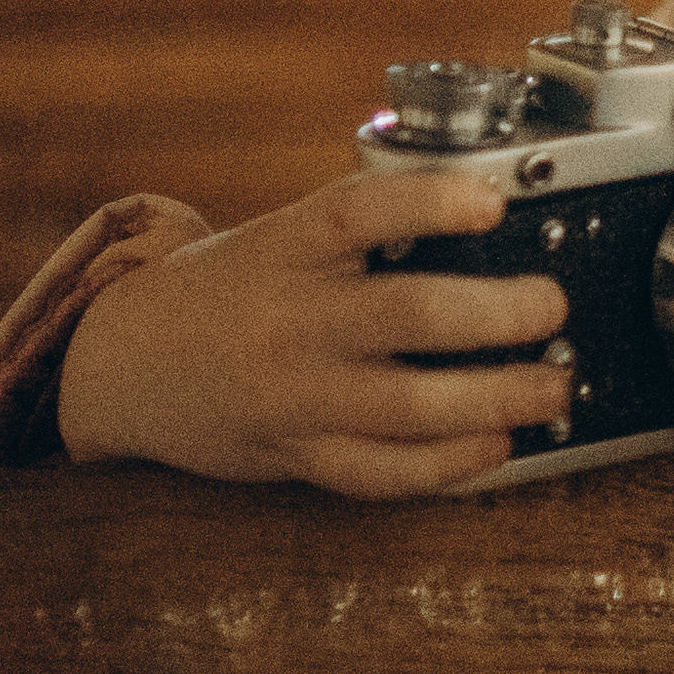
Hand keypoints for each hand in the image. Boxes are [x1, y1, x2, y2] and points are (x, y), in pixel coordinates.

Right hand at [56, 169, 572, 497]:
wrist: (122, 363)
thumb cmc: (224, 289)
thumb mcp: (278, 236)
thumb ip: (362, 231)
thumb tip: (482, 209)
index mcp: (285, 248)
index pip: (359, 213)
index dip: (431, 202)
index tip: (493, 201)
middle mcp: (291, 320)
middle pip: (406, 314)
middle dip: (497, 314)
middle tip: (550, 305)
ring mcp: (294, 395)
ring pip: (407, 406)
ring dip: (496, 398)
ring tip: (551, 384)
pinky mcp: (297, 454)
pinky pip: (381, 472)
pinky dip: (447, 464)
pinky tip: (496, 445)